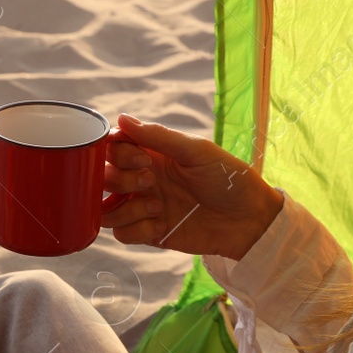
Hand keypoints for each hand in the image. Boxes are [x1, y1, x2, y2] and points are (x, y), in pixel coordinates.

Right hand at [101, 114, 284, 260]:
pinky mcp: (149, 233)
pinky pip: (121, 234)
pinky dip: (137, 230)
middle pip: (102, 178)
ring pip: (105, 209)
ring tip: (158, 208)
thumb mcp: (196, 151)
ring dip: (126, 208)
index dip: (117, 153)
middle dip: (120, 180)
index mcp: (151, 154)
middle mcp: (142, 179)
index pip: (111, 148)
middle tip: (150, 183)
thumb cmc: (229, 179)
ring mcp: (144, 207)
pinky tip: (162, 225)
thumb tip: (122, 117)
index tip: (143, 159)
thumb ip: (158, 136)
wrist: (250, 220)